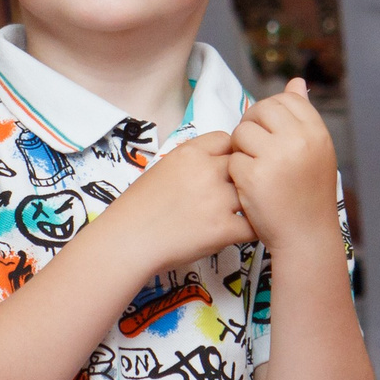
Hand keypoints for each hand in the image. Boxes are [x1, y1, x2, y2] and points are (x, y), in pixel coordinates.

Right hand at [107, 133, 253, 271]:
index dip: (229, 153)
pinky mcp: (223, 229)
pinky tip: (245, 231)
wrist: (127, 240)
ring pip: (252, 193)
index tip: (226, 166)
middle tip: (239, 190)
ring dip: (250, 202)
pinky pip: (252, 226)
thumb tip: (212, 164)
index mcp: (190, 153)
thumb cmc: (137, 208)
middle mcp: (207, 171)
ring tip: (246, 211)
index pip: (226, 139)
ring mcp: (218, 200)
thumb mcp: (161, 168)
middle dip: (243, 176)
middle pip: (243, 164)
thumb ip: (190, 163)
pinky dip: (252, 229)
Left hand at [229, 78, 340, 246]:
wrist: (306, 236)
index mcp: (316, 132)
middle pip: (260, 110)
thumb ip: (303, 116)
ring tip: (254, 168)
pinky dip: (236, 173)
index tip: (270, 131)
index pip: (285, 99)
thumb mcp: (315, 151)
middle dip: (252, 125)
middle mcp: (298, 140)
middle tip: (255, 148)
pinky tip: (249, 187)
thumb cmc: (309, 193)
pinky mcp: (253, 177)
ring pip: (242, 132)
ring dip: (241, 149)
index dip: (271, 113)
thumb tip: (296, 82)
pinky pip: (233, 159)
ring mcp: (275, 157)